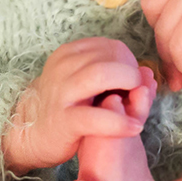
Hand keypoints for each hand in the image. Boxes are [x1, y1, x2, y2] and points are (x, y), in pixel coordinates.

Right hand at [2, 37, 151, 174]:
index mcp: (69, 53)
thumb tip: (149, 74)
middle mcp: (63, 67)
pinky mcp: (64, 121)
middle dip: (133, 73)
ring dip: (130, 87)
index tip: (132, 83)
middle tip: (137, 94)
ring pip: (102, 75)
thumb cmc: (67, 107)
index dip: (131, 64)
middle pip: (111, 56)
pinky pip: (96, 117)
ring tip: (137, 105)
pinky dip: (120, 122)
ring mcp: (62, 93)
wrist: (31, 134)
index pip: (112, 46)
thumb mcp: (87, 84)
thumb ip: (117, 77)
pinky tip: (134, 128)